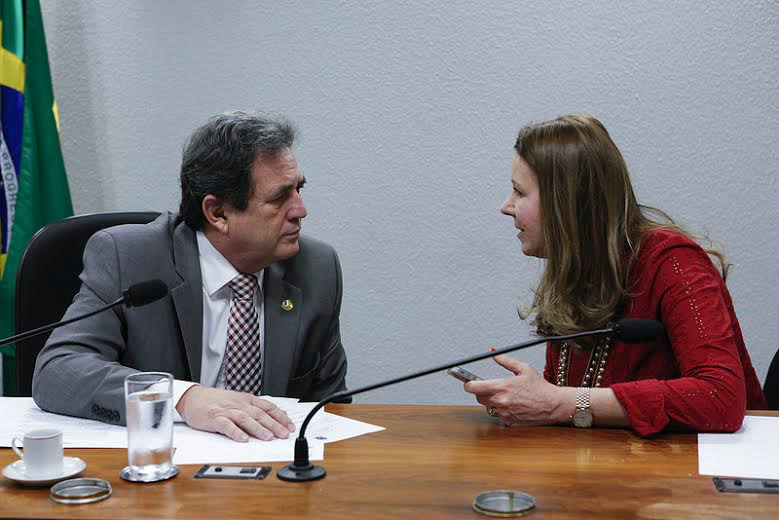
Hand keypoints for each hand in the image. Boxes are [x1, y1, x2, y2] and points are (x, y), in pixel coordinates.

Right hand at [176, 386, 295, 441]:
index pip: (268, 407)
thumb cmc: (216, 401)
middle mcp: (239, 404)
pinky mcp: (215, 418)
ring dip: (258, 429)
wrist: (193, 397)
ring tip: (268, 437)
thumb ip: (255, 408)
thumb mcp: (239, 401)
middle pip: (260, 414)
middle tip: (284, 434)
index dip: (280, 417)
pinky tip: (243, 439)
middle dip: (274, 425)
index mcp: (247, 399)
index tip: (290, 426)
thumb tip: (274, 416)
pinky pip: (227, 425)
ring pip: (246, 419)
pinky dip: (236, 432)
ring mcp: (227, 411)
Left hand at [464, 354, 562, 425]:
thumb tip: (493, 352)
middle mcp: (501, 401)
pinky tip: (513, 405)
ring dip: (492, 401)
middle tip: (490, 387)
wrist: (553, 405)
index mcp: (502, 387)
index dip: (468, 384)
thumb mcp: (523, 368)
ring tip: (507, 396)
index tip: (468, 382)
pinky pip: (499, 415)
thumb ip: (505, 360)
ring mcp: (504, 413)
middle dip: (481, 392)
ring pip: (488, 407)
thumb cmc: (540, 387)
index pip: (473, 387)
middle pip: (478, 398)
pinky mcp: (509, 422)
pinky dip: (503, 410)